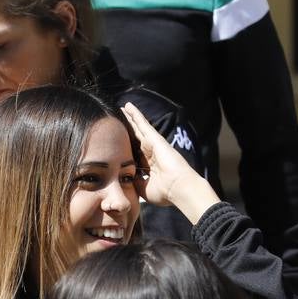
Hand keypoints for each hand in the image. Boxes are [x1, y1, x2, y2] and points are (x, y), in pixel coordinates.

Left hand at [121, 102, 219, 224]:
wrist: (178, 189)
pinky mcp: (155, 139)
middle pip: (137, 136)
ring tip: (123, 107)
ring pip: (139, 127)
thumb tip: (125, 178)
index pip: (135, 151)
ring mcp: (153, 144)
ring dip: (131, 117)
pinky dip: (135, 115)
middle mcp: (151, 152)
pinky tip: (128, 106)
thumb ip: (134, 182)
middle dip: (129, 126)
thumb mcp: (143, 188)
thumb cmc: (165, 192)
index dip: (127, 145)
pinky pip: (143, 124)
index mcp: (149, 165)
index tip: (118, 140)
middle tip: (120, 116)